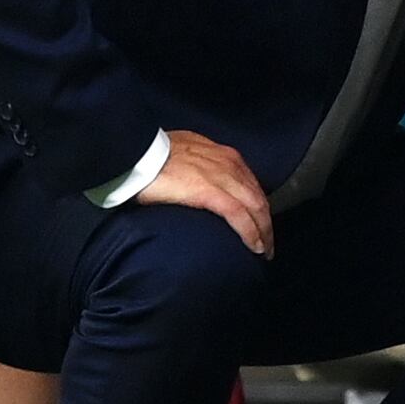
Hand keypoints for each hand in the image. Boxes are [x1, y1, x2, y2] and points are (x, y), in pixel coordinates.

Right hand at [134, 129, 272, 256]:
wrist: (136, 152)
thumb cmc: (153, 154)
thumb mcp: (186, 154)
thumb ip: (199, 166)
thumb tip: (197, 182)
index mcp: (223, 155)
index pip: (251, 184)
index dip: (258, 205)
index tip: (260, 222)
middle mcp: (229, 164)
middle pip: (258, 197)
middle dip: (266, 222)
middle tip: (268, 243)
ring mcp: (222, 177)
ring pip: (255, 207)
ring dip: (263, 232)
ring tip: (264, 251)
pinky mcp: (210, 192)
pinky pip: (239, 216)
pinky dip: (250, 233)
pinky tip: (254, 247)